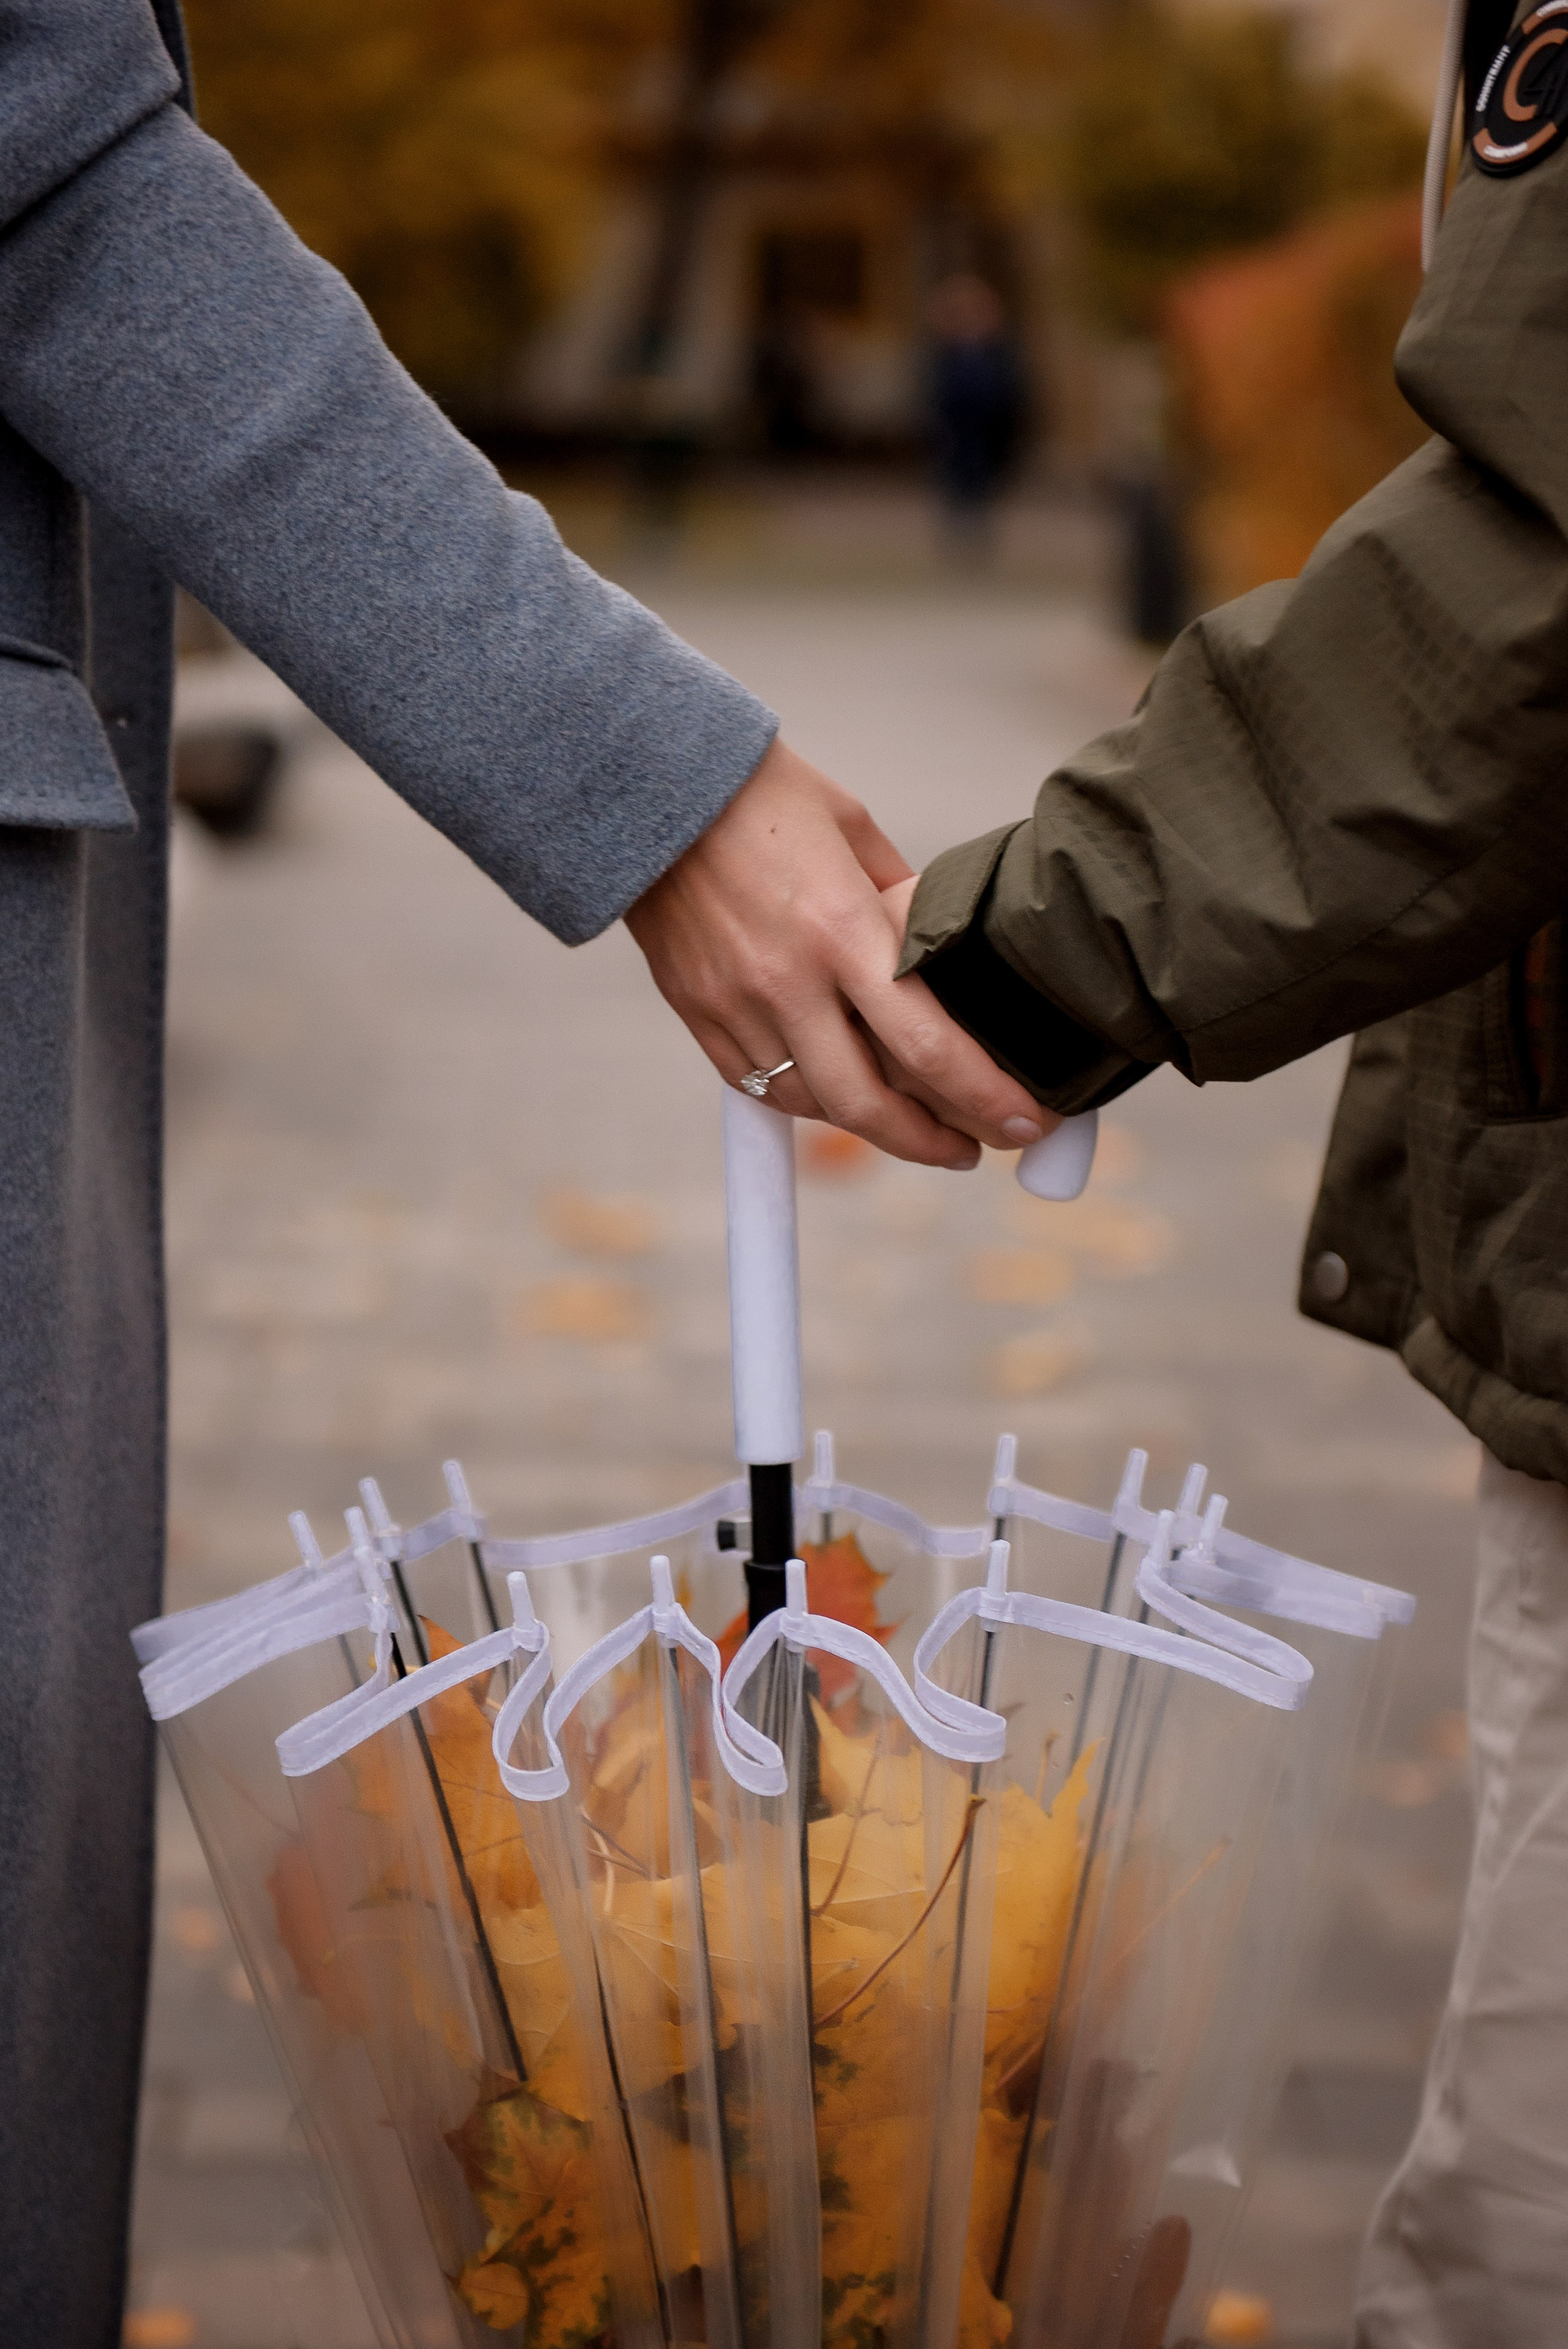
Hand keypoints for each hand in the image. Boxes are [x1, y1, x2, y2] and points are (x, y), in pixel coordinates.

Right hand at [625, 738, 1047, 1168]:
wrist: (650, 785)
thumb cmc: (766, 794)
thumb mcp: (856, 831)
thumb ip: (901, 902)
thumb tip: (938, 953)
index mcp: (842, 930)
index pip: (928, 1045)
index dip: (984, 1098)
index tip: (1025, 1125)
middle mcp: (789, 980)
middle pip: (867, 1104)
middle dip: (930, 1143)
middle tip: (971, 1151)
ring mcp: (737, 1003)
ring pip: (812, 1103)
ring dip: (869, 1126)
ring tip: (910, 1124)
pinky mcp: (697, 1011)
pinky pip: (757, 1083)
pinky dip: (806, 1100)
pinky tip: (838, 1096)